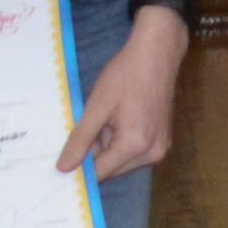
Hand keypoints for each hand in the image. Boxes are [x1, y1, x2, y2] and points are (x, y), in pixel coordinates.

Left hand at [62, 5, 191, 178]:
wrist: (157, 54)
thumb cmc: (125, 75)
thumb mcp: (97, 106)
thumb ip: (80, 140)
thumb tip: (63, 168)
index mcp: (135, 146)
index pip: (99, 173)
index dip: (80, 166)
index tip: (65, 156)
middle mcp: (153, 154)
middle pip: (112, 169)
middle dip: (96, 154)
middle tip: (90, 125)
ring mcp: (161, 148)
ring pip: (123, 162)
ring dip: (109, 147)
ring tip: (107, 119)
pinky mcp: (164, 141)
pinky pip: (135, 152)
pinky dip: (122, 142)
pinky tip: (119, 120)